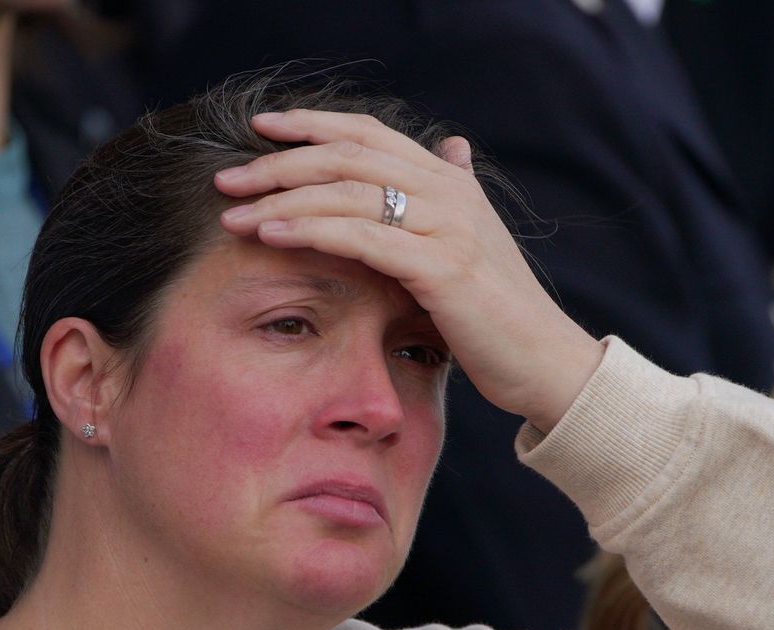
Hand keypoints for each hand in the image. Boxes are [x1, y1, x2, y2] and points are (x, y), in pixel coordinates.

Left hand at [216, 110, 605, 433]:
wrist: (545, 361)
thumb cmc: (500, 313)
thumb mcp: (474, 243)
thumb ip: (456, 194)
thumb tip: (454, 147)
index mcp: (451, 181)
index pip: (370, 133)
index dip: (313, 124)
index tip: (260, 128)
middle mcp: (450, 192)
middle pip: (349, 155)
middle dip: (280, 162)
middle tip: (227, 177)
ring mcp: (449, 225)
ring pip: (349, 191)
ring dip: (283, 197)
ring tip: (235, 212)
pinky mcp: (442, 266)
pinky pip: (363, 236)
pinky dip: (311, 229)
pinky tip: (272, 233)